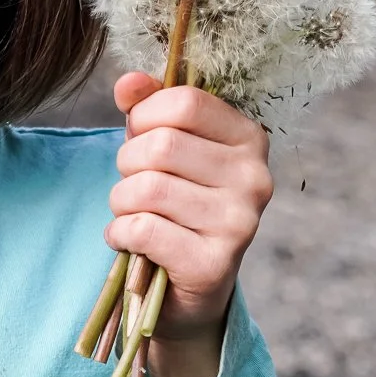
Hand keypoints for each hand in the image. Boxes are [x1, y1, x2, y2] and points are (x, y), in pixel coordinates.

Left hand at [106, 74, 272, 376]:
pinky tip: (129, 241)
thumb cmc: (176, 208)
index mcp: (249, 141)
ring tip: (130, 214)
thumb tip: (127, 83)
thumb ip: (148, 109)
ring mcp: (239, 224)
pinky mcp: (214, 264)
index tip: (139, 136)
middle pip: (161, 145)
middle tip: (132, 185)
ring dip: (121, 202)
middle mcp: (255, 179)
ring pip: (147, 188)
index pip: (185, 102)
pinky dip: (120, 234)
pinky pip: (142, 229)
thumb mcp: (163, 151)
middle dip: (127, 165)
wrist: (188, 293)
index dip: (145, 116)